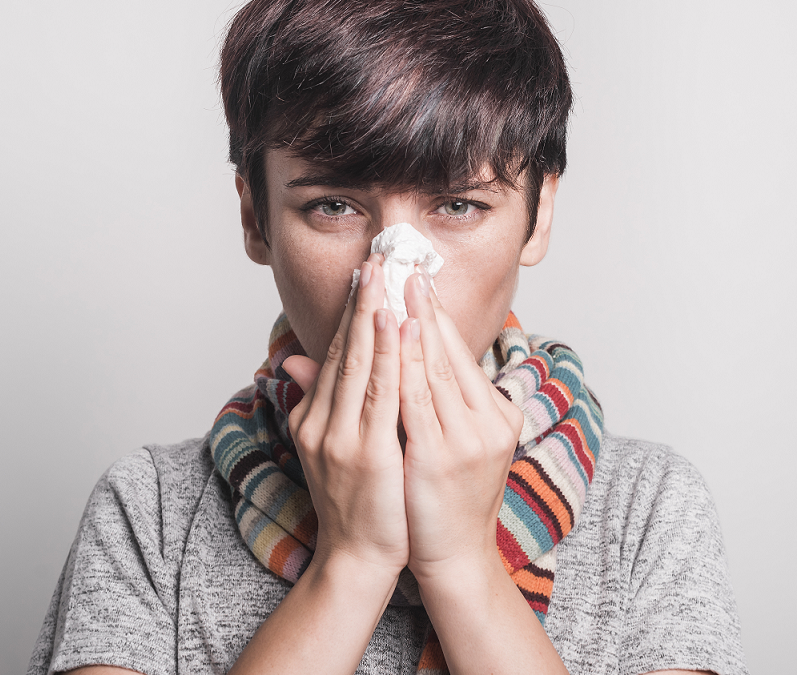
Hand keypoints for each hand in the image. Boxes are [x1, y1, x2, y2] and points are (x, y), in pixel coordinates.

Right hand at [283, 253, 408, 579]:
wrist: (356, 556)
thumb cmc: (353, 501)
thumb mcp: (327, 448)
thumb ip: (318, 401)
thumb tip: (298, 361)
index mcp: (314, 418)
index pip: (335, 356)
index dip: (349, 315)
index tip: (364, 279)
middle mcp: (321, 422)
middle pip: (344, 351)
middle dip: (360, 303)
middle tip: (374, 261)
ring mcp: (341, 437)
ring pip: (360, 364)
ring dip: (372, 317)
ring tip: (383, 278)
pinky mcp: (366, 453)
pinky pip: (381, 394)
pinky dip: (389, 355)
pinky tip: (398, 325)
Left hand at [398, 270, 523, 581]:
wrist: (455, 555)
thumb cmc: (447, 497)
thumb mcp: (450, 442)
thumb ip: (433, 400)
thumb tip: (409, 365)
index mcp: (496, 412)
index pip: (460, 353)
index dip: (435, 314)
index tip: (415, 280)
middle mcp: (489, 419)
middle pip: (449, 351)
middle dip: (423, 305)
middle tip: (402, 264)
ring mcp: (469, 437)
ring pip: (434, 367)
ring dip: (412, 321)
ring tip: (396, 284)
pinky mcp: (441, 454)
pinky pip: (419, 399)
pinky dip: (406, 362)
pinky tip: (394, 332)